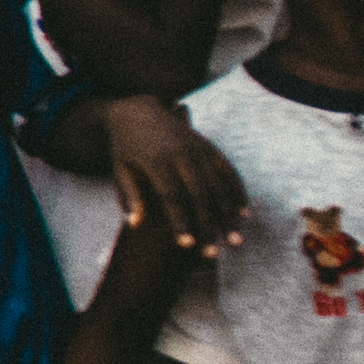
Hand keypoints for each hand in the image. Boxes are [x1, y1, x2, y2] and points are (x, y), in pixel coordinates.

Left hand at [101, 99, 244, 252]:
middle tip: (214, 253)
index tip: (188, 246)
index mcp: (156, 160)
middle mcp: (181, 153)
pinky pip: (227, 170)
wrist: (137, 110)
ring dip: (228, 215)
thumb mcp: (119, 169)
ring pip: (218, 185)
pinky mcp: (208, 145)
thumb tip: (134, 224)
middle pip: (200, 195)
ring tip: (234, 241)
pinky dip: (237, 192)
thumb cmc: (124, 147)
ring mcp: (197, 148)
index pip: (172, 196)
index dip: (181, 221)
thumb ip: (129, 196)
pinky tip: (243, 213)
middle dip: (209, 225)